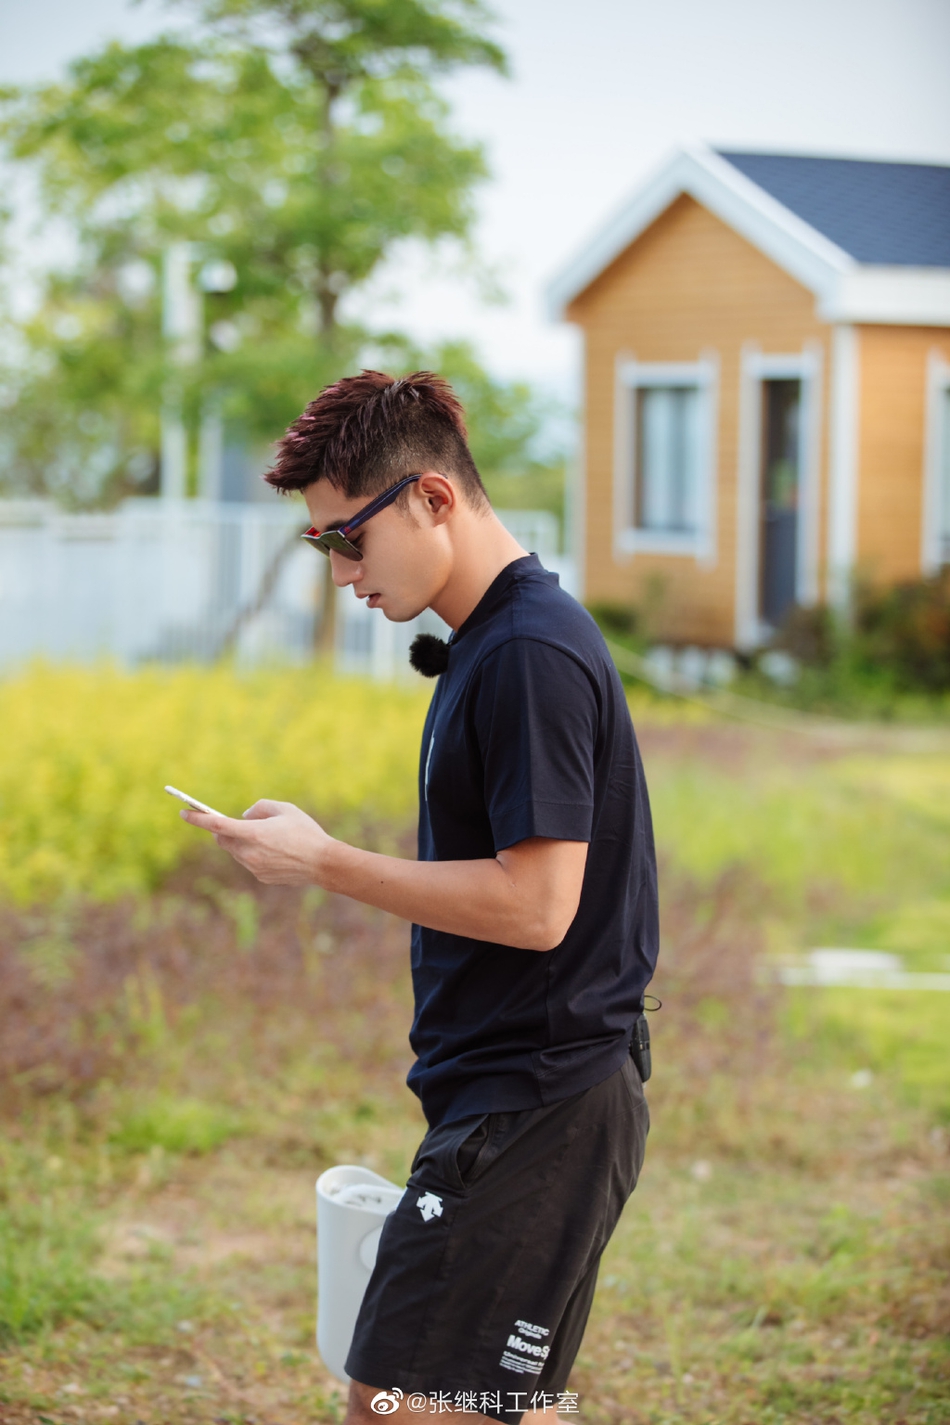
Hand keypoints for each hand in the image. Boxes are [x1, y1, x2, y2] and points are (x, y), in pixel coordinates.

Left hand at [180, 799, 333, 885]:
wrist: (323, 863)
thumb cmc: (306, 832)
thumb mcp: (285, 809)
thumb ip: (260, 808)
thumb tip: (245, 816)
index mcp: (253, 833)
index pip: (217, 824)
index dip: (198, 818)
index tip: (184, 812)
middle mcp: (249, 852)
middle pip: (223, 839)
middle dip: (222, 830)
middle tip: (229, 822)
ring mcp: (254, 867)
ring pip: (235, 852)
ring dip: (239, 842)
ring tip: (263, 835)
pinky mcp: (261, 877)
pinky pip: (249, 862)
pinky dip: (253, 853)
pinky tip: (273, 850)